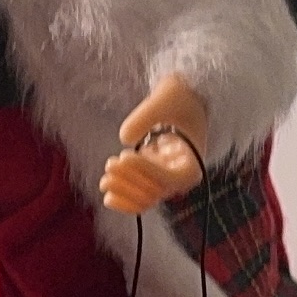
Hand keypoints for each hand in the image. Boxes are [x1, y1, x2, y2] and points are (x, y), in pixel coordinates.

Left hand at [100, 76, 210, 212]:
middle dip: (129, 182)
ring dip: (124, 192)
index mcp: (191, 163)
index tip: (125, 155)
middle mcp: (179, 177)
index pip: (169, 178)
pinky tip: (108, 195)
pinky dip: (125, 199)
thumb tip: (124, 139)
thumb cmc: (180, 98)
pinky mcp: (152, 178)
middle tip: (110, 164)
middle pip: (154, 192)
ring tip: (105, 179)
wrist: (183, 100)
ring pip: (145, 199)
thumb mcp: (166, 97)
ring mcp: (165, 179)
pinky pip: (139, 198)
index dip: (145, 171)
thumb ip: (145, 115)